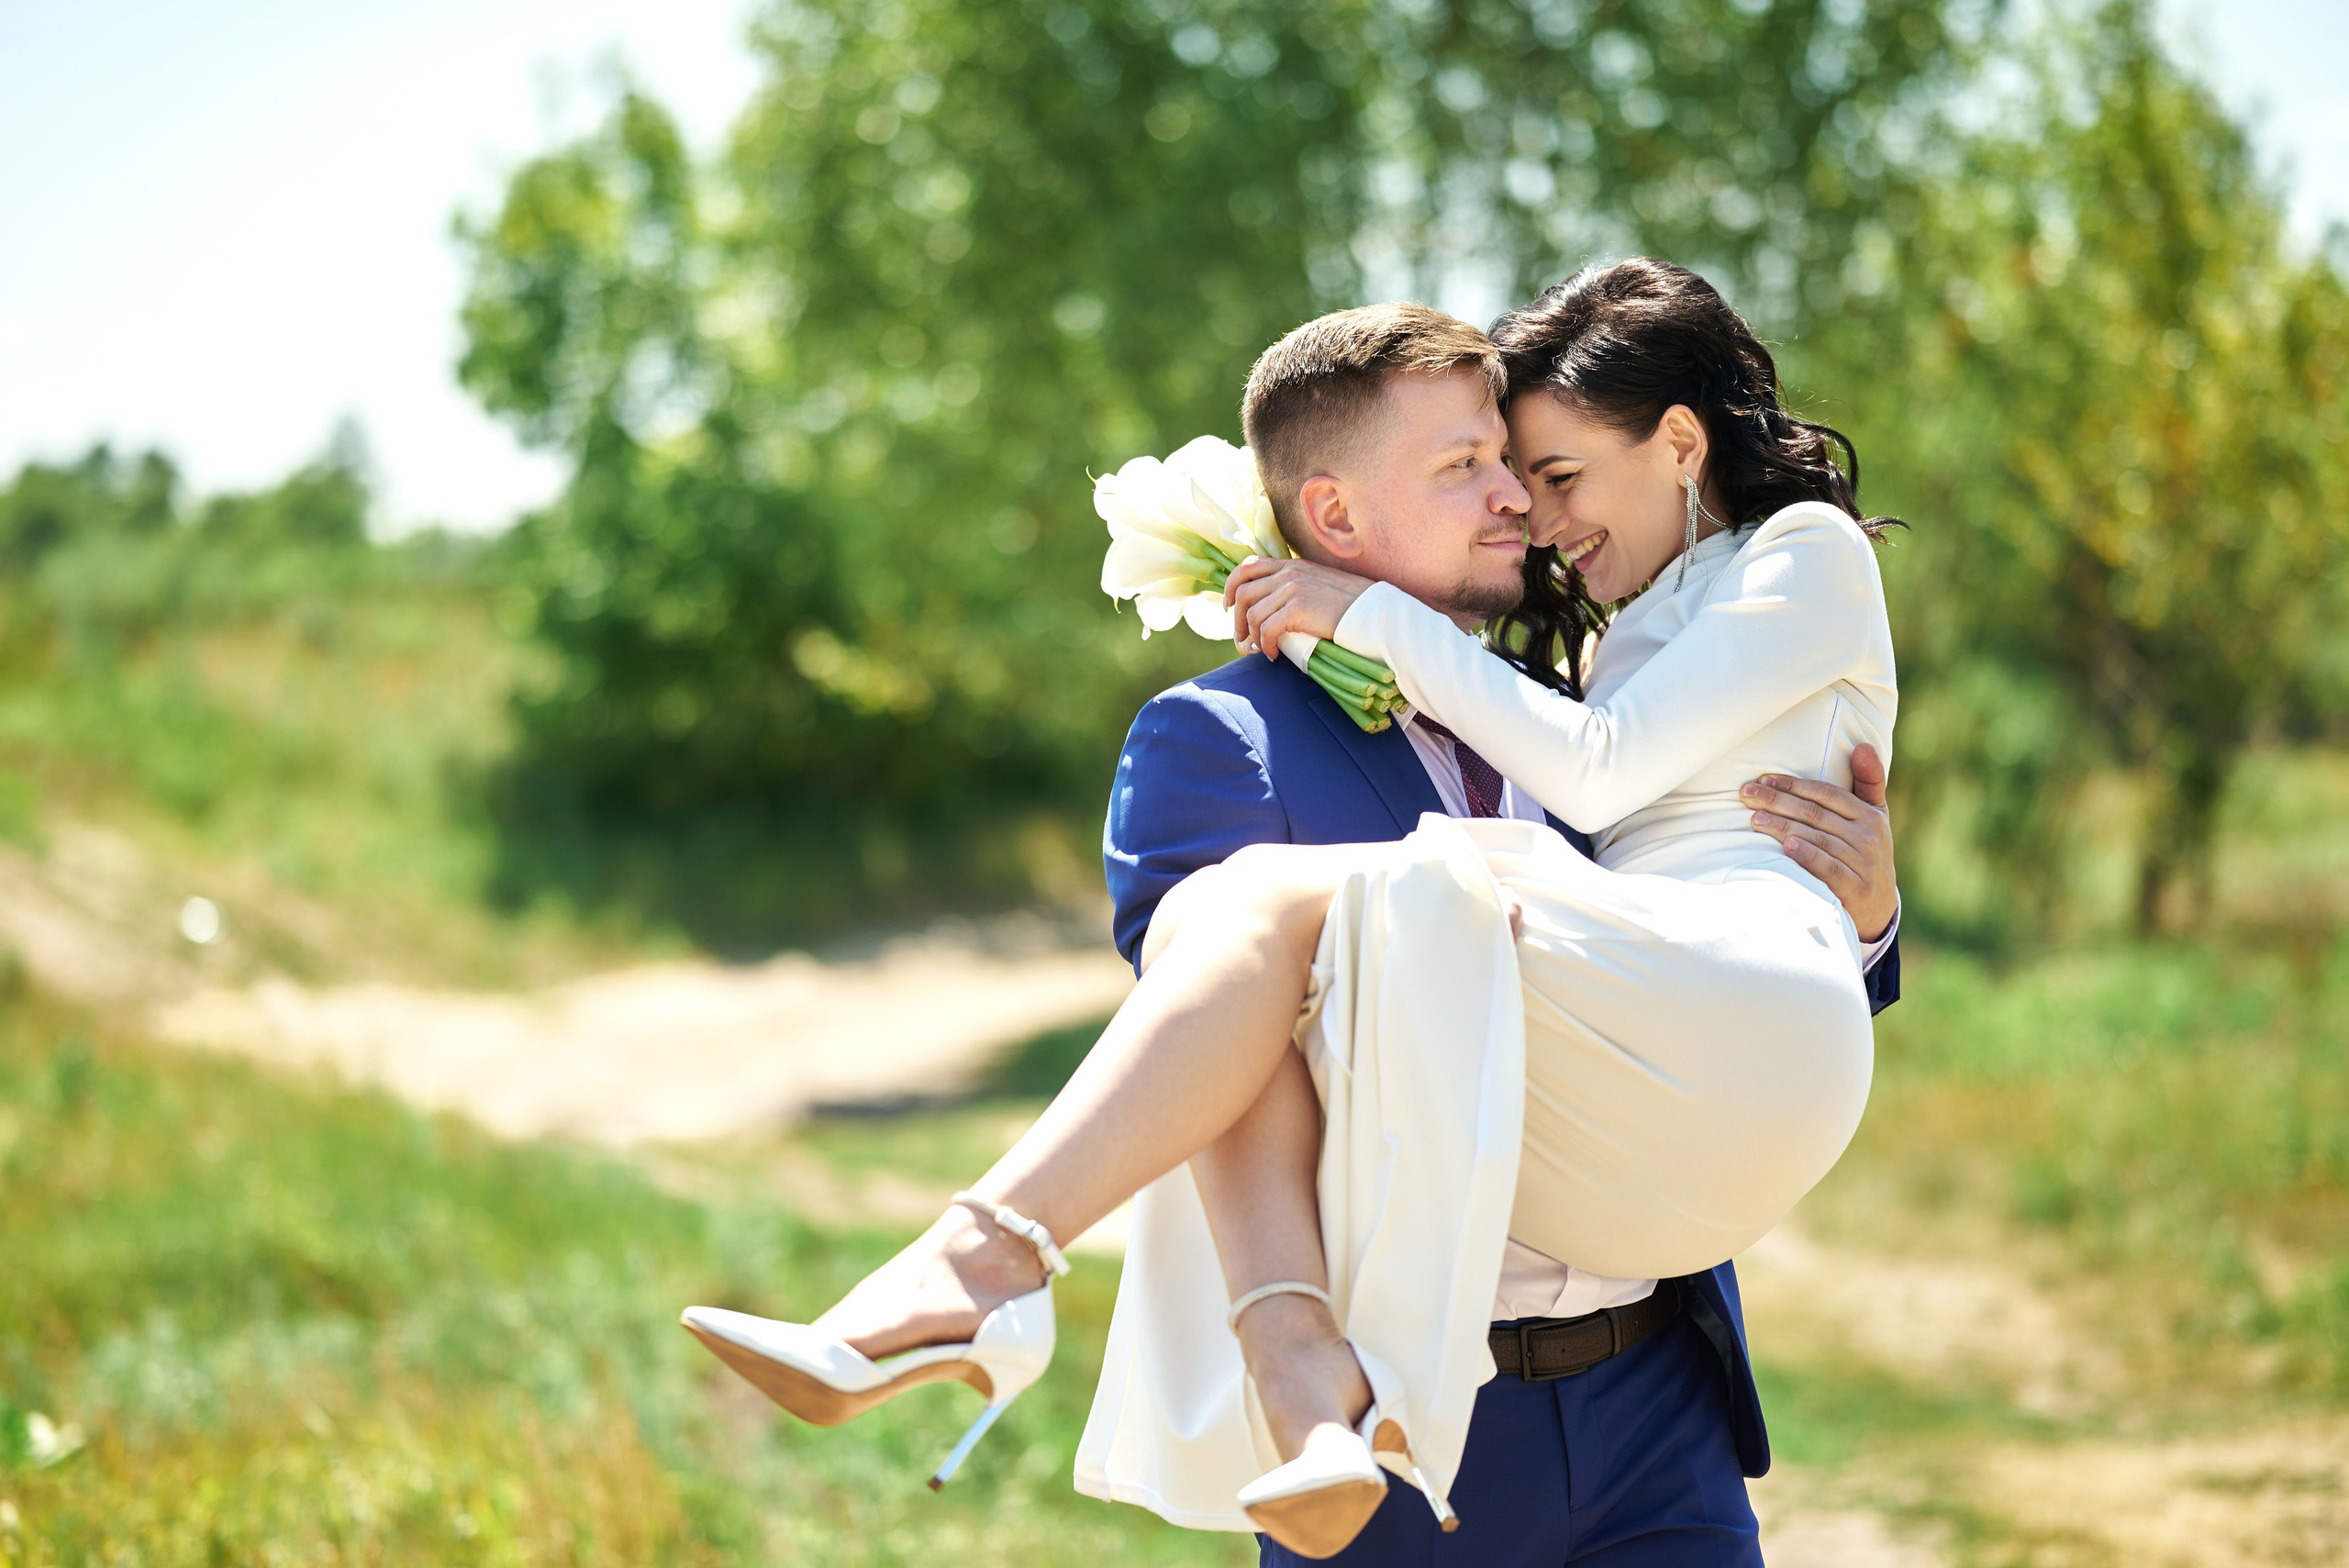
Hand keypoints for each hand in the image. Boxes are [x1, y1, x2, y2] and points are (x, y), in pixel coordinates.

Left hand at [1223, 557, 1375, 657]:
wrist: (1374, 612)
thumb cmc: (1351, 605)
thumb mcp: (1320, 585)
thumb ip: (1296, 589)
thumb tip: (1274, 609)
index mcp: (1292, 566)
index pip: (1249, 567)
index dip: (1232, 586)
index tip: (1230, 606)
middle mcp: (1289, 574)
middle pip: (1243, 592)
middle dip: (1236, 619)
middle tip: (1241, 639)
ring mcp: (1293, 589)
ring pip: (1252, 613)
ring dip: (1251, 636)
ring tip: (1259, 649)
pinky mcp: (1298, 608)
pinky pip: (1267, 629)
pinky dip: (1265, 645)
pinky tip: (1273, 654)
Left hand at [1742, 743, 1897, 941]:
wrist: (1878, 910)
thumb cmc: (1865, 854)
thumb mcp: (1874, 817)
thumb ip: (1868, 782)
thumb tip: (1862, 745)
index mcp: (1870, 815)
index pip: (1826, 794)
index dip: (1793, 785)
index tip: (1763, 779)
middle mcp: (1869, 837)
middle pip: (1815, 814)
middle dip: (1778, 801)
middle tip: (1747, 794)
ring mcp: (1864, 864)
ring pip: (1817, 838)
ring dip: (1783, 826)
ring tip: (1755, 818)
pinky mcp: (1856, 889)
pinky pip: (1828, 868)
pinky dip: (1807, 855)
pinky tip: (1785, 846)